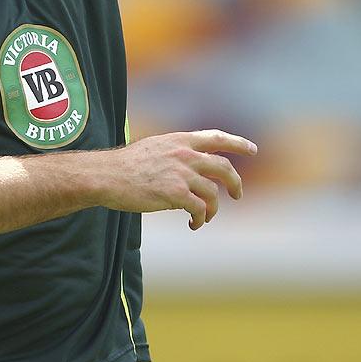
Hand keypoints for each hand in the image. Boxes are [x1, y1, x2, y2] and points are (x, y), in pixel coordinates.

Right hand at [102, 129, 257, 229]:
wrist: (108, 175)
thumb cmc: (126, 165)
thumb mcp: (155, 147)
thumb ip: (175, 153)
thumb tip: (190, 169)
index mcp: (180, 140)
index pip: (216, 137)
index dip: (237, 143)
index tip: (252, 149)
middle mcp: (185, 154)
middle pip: (224, 167)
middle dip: (235, 183)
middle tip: (237, 195)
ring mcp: (182, 174)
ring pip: (213, 194)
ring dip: (213, 209)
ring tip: (203, 217)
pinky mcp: (176, 194)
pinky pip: (200, 209)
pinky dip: (200, 219)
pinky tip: (193, 224)